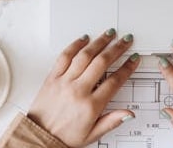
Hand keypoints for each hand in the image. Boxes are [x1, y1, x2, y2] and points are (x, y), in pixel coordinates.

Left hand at [27, 29, 139, 146]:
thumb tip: (129, 114)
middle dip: (117, 49)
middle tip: (125, 41)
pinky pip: (64, 56)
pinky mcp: (52, 78)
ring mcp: (64, 82)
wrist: (40, 137)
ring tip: (109, 34)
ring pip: (85, 56)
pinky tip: (84, 39)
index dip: (127, 68)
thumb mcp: (92, 134)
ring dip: (99, 42)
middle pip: (102, 63)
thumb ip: (112, 121)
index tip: (133, 59)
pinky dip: (75, 45)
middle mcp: (78, 90)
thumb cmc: (65, 136)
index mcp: (91, 105)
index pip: (114, 81)